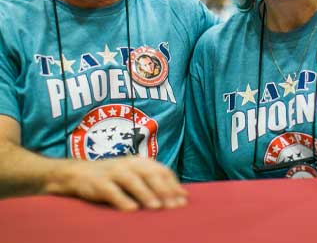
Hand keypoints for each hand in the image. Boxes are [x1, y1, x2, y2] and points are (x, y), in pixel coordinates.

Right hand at [47, 155, 187, 210]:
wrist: (77, 173)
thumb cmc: (112, 177)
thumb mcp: (133, 174)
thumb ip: (154, 181)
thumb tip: (182, 194)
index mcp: (139, 161)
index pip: (160, 170)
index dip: (173, 184)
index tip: (184, 199)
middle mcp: (128, 164)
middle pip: (150, 174)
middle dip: (164, 190)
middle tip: (174, 206)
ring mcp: (113, 172)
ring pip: (133, 181)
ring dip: (146, 194)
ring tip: (157, 207)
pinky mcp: (98, 183)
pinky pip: (112, 191)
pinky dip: (122, 200)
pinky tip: (131, 210)